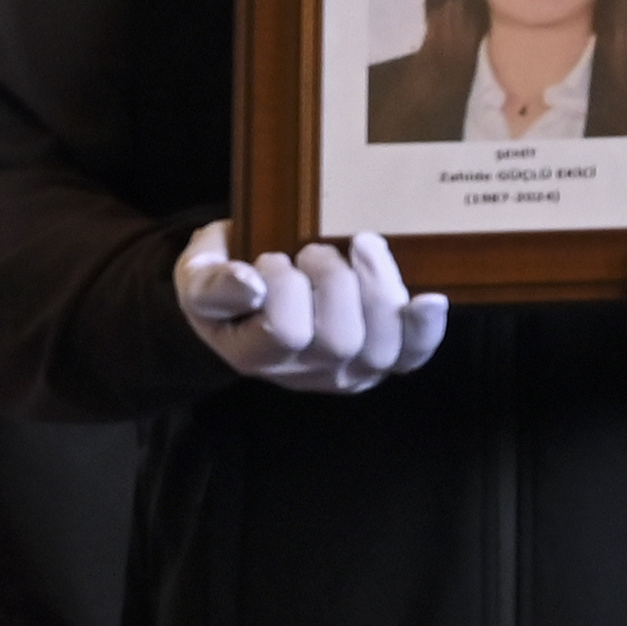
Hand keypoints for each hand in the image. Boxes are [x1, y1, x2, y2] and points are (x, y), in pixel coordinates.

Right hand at [178, 220, 448, 393]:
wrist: (249, 296)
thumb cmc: (226, 282)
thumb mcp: (197, 276)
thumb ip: (212, 285)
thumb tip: (251, 284)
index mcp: (253, 355)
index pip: (284, 332)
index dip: (286, 286)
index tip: (272, 258)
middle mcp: (303, 374)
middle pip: (340, 341)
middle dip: (333, 279)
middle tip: (313, 251)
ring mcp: (347, 371)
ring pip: (380, 344)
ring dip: (376, 286)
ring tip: (355, 251)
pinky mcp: (381, 359)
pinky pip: (412, 355)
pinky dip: (424, 329)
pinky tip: (429, 300)